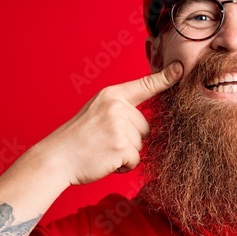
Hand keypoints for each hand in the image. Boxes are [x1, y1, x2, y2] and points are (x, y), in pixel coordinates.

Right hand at [39, 62, 181, 185]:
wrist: (57, 158)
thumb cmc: (77, 139)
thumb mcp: (96, 111)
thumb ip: (119, 109)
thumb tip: (143, 120)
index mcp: (111, 96)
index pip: (143, 85)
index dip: (164, 78)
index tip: (180, 69)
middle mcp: (117, 107)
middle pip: (145, 127)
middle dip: (130, 139)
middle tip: (104, 141)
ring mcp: (119, 126)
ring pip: (140, 145)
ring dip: (125, 153)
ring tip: (102, 150)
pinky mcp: (121, 147)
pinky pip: (135, 160)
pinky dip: (123, 166)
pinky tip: (105, 161)